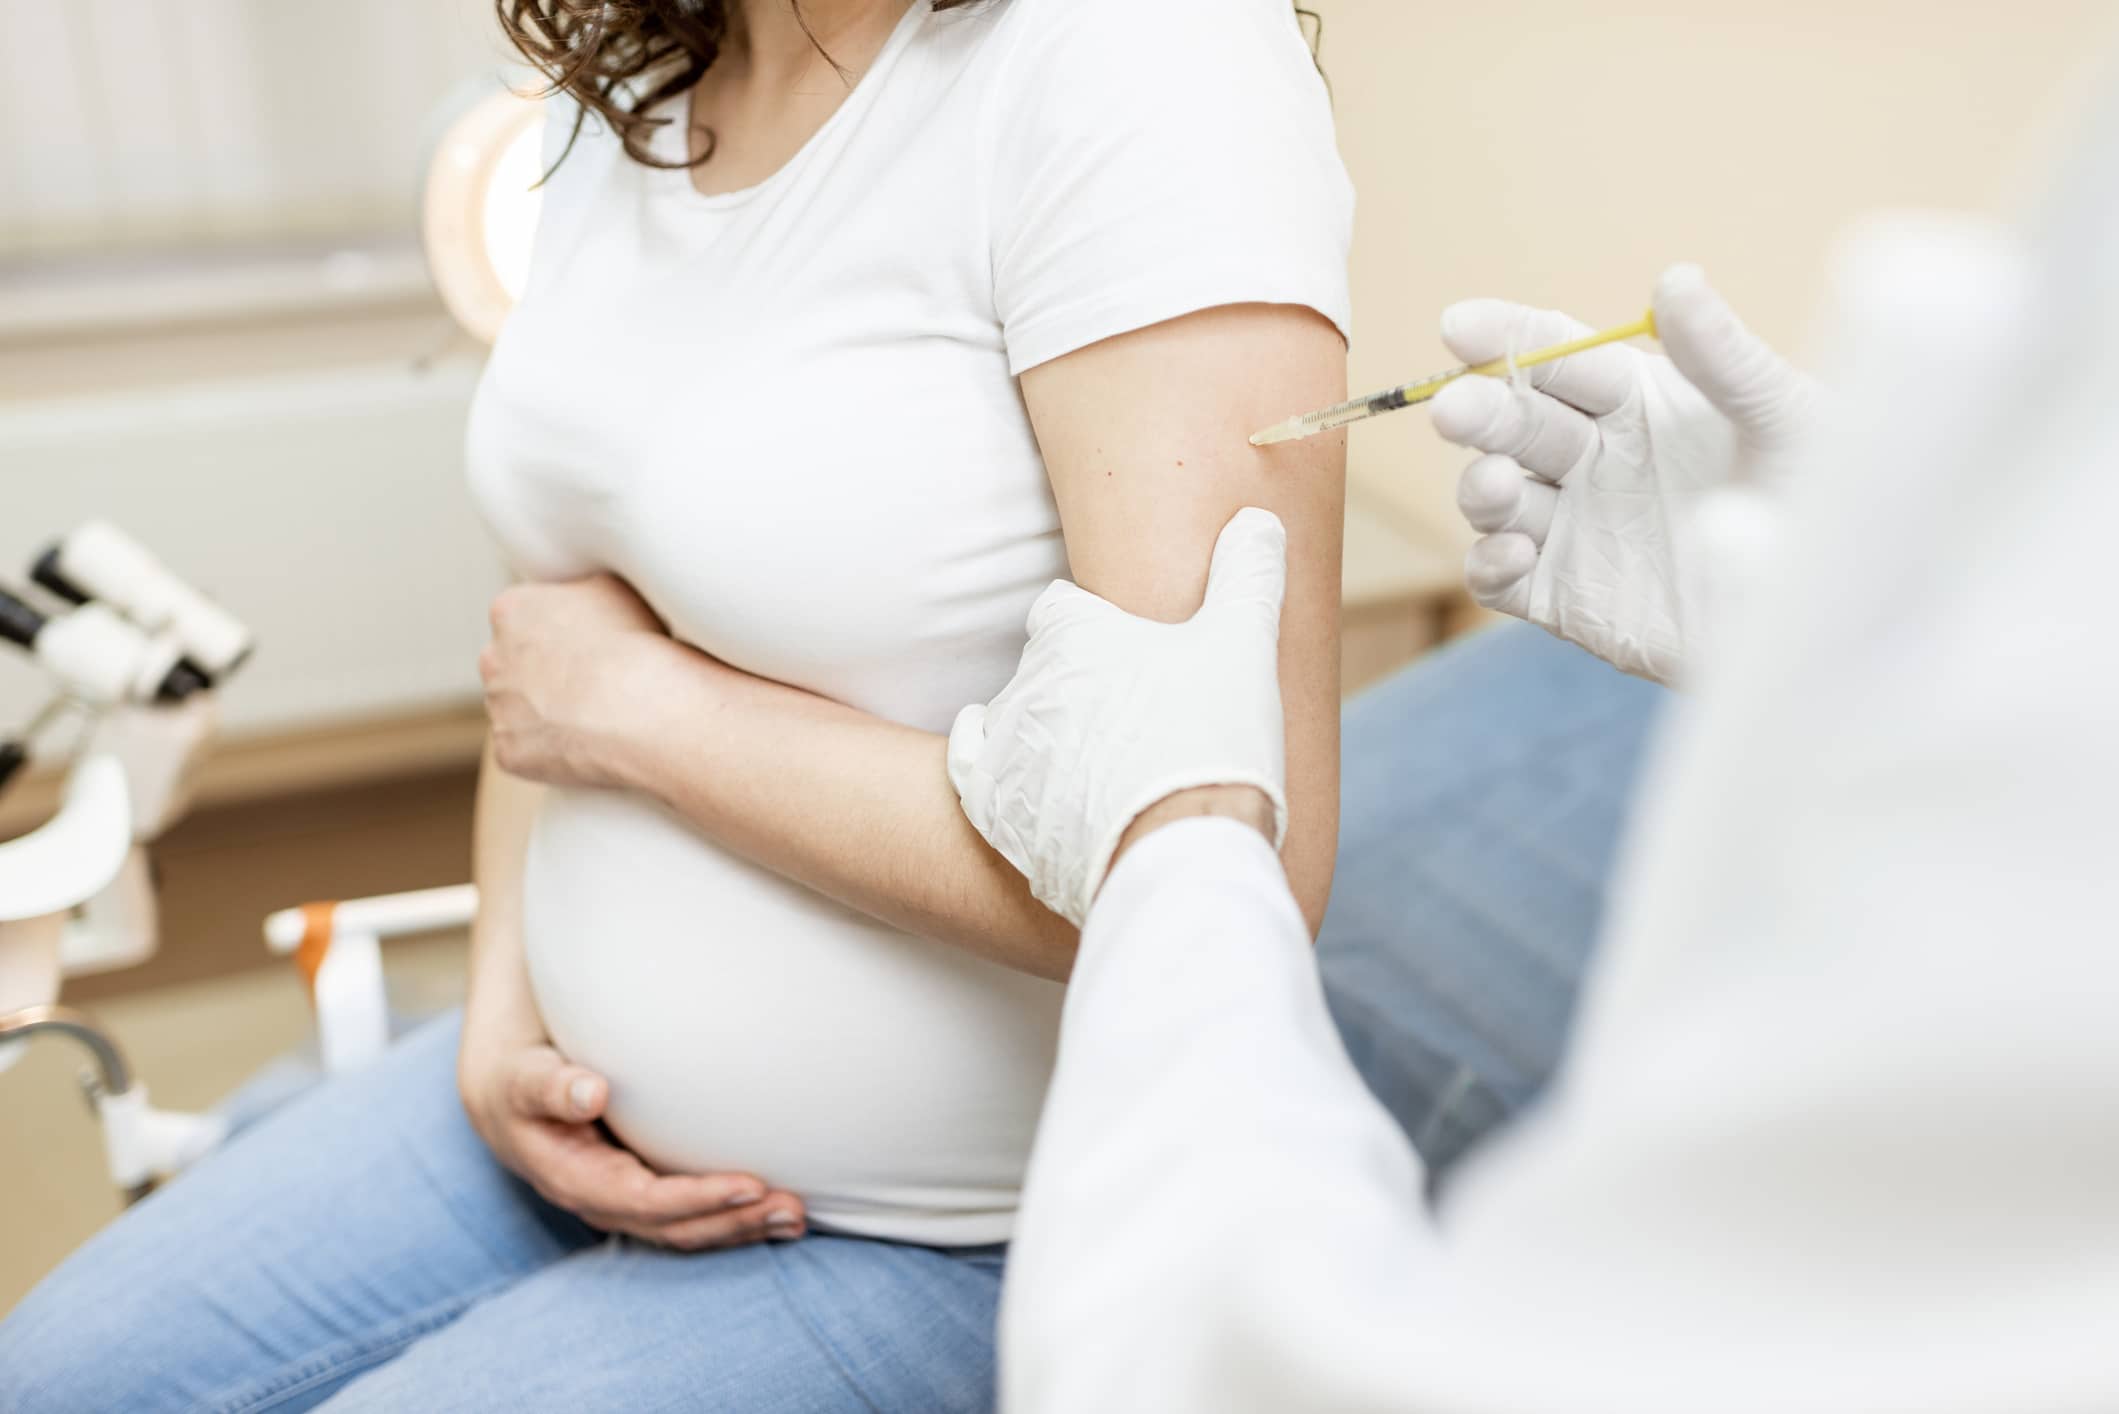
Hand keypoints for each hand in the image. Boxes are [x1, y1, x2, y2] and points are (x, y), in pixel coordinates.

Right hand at [459, 1034, 806, 1249]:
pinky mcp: (642, 1195)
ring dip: (743, 1227)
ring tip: (796, 1218)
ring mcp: (624, 1205)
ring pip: (688, 1230)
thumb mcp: (526, 1078)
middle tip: (793, 1209)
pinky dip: (733, 1218)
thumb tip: (590, 1092)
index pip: (647, 1201)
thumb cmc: (521, 1080)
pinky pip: (691, 1218)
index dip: (699, 1198)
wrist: (507, 1100)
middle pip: (676, 1227)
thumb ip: (554, 1086)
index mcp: (575, 1180)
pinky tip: (773, 1212)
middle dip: (735, 1222)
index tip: (750, 1183)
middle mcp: (603, 1203)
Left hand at [481, 574, 672, 787]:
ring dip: (546, 712)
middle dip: (543, 672)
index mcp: (511, 610)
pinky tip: (587, 745)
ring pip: (518, 709)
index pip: (523, 618)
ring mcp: (498, 708)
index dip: (557, 631)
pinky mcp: (508, 751)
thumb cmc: (631, 644)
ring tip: (595, 717)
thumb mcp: (613, 589)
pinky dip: (552, 751)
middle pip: (513, 664)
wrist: (633, 707)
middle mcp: (492, 658)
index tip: (585, 644)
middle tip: (589, 682)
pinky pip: (528, 751)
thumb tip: (583, 595)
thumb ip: (582, 590)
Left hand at [949, 509, 1288, 926]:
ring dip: (1047, 739)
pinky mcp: (993, 811)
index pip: (1060, 609)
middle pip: (1042, 671)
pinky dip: (1003, 780)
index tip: (1123, 649)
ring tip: (1098, 765)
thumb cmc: (1211, 740)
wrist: (1177, 852)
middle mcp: (1026, 685)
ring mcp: (1005, 751)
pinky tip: (1030, 786)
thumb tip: (1257, 521)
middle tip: (1127, 716)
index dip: (1092, 626)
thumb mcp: (1244, 642)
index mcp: (1073, 635)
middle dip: (1077, 687)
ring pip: (1014, 726)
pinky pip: (977, 778)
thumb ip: (1248, 576)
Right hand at [1430, 263, 1818, 684]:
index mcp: (1639, 400)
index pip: (1555, 354)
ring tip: (1494, 486)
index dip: (1505, 337)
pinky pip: (1498, 577)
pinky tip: (1516, 552)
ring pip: (1493, 496)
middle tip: (1457, 409)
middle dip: (1480, 411)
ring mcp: (1573, 527)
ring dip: (1479, 486)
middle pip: (1513, 422)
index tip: (1460, 327)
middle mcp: (1595, 458)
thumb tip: (1675, 279)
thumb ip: (1724, 359)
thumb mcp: (1786, 422)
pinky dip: (1488, 561)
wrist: (1835, 618)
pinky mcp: (1562, 596)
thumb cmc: (1825, 504)